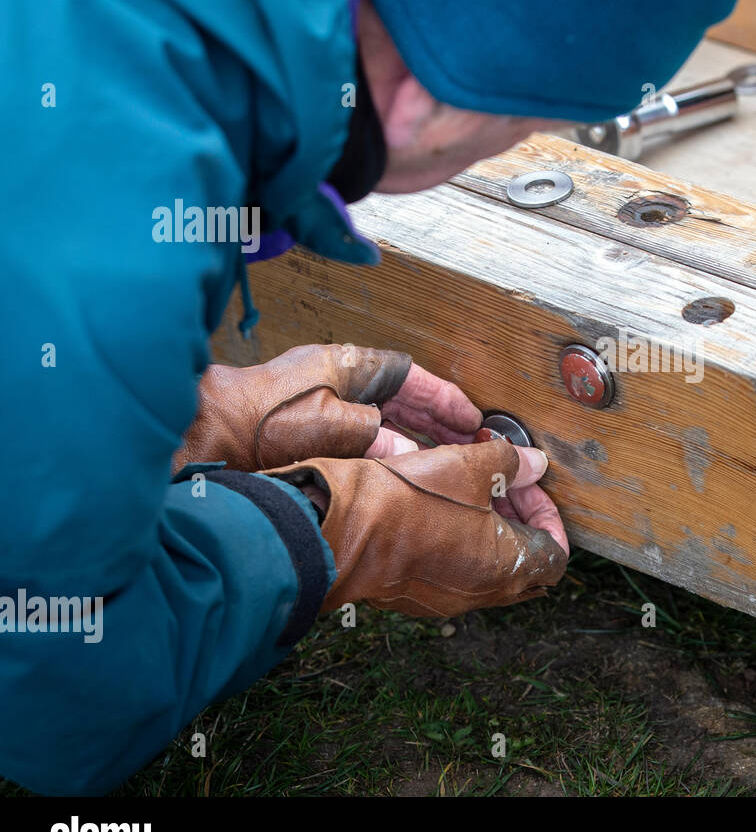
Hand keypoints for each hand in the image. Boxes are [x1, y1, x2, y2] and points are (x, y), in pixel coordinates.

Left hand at [173, 344, 480, 471]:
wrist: (211, 433)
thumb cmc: (262, 419)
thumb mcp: (336, 427)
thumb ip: (379, 438)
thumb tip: (409, 453)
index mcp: (348, 364)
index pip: (412, 376)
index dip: (444, 398)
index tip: (469, 417)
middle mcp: (336, 377)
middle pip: (401, 396)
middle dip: (435, 419)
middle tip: (465, 440)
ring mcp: (320, 400)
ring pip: (382, 415)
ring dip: (412, 434)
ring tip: (441, 455)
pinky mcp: (305, 424)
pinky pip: (361, 432)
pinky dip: (385, 446)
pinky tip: (395, 466)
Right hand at [261, 438, 568, 617]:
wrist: (336, 531)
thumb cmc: (403, 502)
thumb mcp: (465, 465)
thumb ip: (508, 463)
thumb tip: (533, 463)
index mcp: (504, 567)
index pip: (554, 554)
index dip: (550, 516)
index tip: (532, 487)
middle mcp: (481, 592)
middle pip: (524, 565)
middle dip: (521, 522)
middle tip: (506, 487)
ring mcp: (447, 599)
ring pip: (488, 569)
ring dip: (490, 533)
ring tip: (472, 493)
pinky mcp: (417, 596)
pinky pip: (455, 574)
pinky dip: (460, 546)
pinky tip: (441, 512)